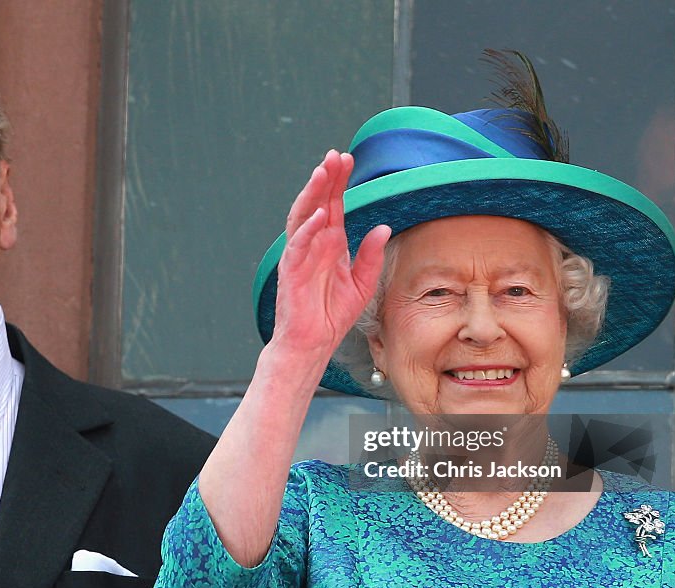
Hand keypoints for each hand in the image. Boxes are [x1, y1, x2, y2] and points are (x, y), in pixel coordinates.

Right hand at [271, 150, 390, 359]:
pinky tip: (318, 215)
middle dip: (326, 179)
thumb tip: (384, 228)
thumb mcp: (362, 283)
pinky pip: (296, 245)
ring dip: (312, 194)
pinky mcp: (290, 271)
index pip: (334, 206)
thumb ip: (372, 256)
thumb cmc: (332, 315)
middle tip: (336, 156)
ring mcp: (299, 255)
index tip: (347, 159)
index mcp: (330, 244)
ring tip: (322, 173)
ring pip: (302, 216)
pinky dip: (306, 229)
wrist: (312, 343)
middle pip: (318, 203)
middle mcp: (313, 244)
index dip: (339, 182)